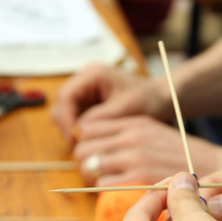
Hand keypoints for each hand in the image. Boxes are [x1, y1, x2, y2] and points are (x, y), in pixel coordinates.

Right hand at [51, 64, 169, 138]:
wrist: (159, 99)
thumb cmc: (148, 100)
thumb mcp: (126, 109)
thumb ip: (101, 118)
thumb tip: (78, 131)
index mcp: (93, 74)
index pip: (66, 95)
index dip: (65, 118)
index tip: (73, 138)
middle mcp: (85, 81)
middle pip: (61, 104)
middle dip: (67, 125)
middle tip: (77, 146)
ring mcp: (85, 92)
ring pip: (66, 113)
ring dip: (72, 129)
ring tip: (86, 144)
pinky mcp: (88, 104)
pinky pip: (75, 119)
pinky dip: (80, 131)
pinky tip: (91, 141)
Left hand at [75, 116, 221, 185]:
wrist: (219, 174)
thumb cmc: (187, 160)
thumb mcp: (155, 136)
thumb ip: (127, 138)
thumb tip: (94, 148)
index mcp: (134, 124)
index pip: (86, 129)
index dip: (86, 145)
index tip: (94, 156)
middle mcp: (131, 138)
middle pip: (82, 152)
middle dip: (87, 165)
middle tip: (101, 176)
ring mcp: (134, 159)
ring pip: (90, 170)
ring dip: (96, 181)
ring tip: (112, 188)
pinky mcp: (138, 181)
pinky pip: (105, 187)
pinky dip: (110, 194)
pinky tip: (125, 197)